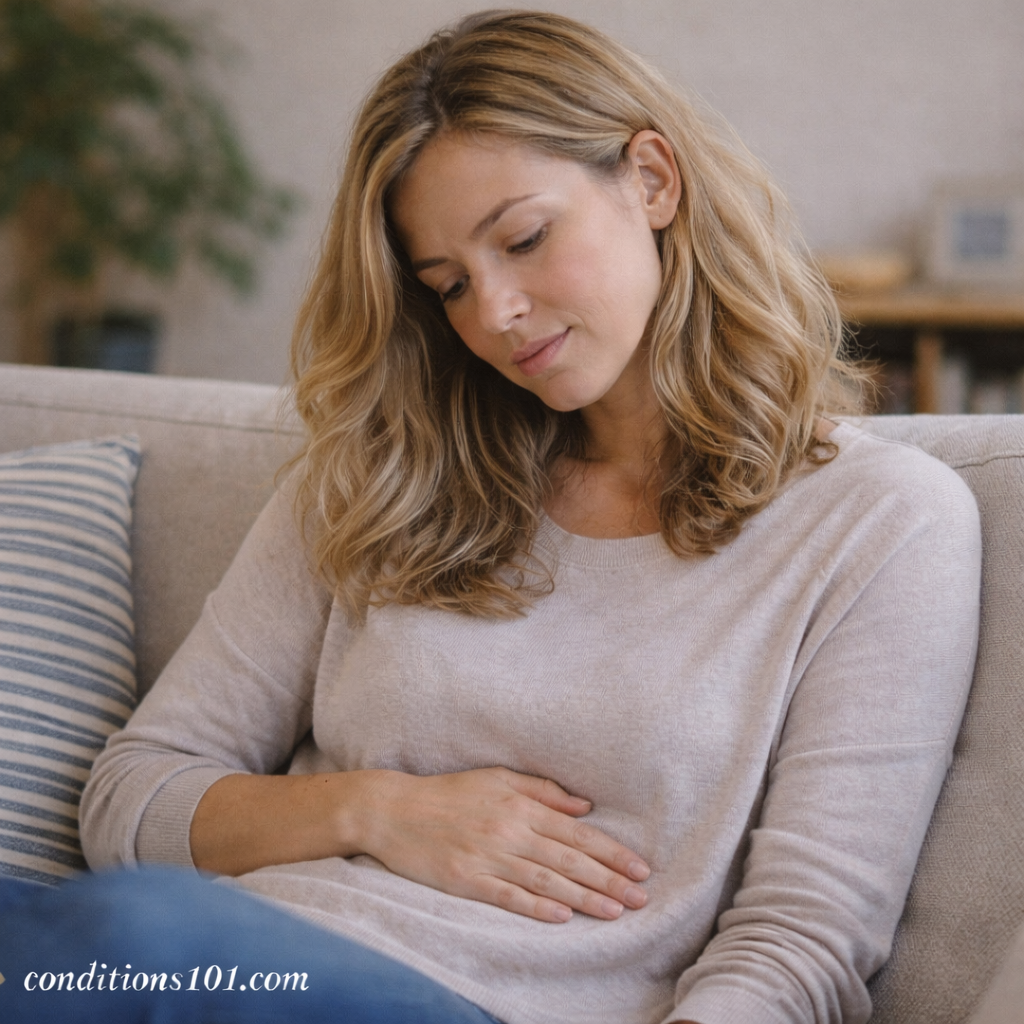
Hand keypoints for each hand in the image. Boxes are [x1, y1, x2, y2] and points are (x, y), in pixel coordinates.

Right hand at [356, 766, 650, 922]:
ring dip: (584, 898)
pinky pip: (507, 896)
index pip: (576, 833)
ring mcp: (488, 857)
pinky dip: (536, 908)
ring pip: (546, 881)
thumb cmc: (449, 792)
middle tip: (642, 897)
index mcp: (520, 805)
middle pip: (568, 860)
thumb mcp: (498, 778)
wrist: (394, 810)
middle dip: (609, 879)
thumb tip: (584, 806)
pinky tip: (562, 918)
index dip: (611, 851)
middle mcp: (509, 831)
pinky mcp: (466, 880)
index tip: (640, 868)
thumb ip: (543, 790)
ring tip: (615, 912)